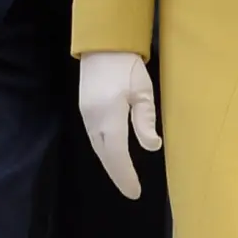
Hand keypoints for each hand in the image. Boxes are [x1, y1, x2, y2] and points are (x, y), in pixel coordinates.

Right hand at [79, 51, 161, 199]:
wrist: (102, 46)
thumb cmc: (127, 66)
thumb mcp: (142, 91)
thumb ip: (145, 120)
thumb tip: (152, 146)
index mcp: (109, 117)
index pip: (117, 155)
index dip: (125, 176)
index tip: (135, 192)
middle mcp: (93, 120)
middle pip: (105, 156)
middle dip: (117, 175)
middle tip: (131, 190)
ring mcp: (86, 115)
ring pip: (98, 148)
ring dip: (110, 164)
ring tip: (124, 177)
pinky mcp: (85, 110)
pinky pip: (94, 138)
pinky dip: (105, 151)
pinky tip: (113, 156)